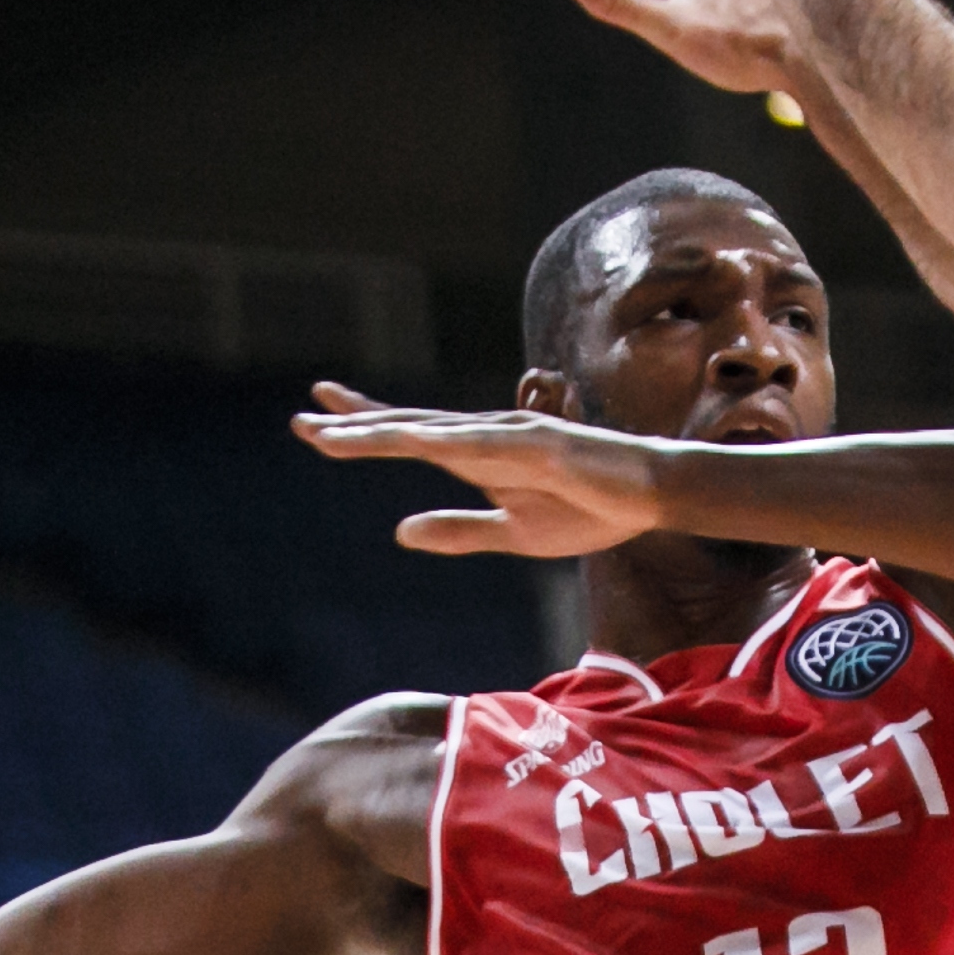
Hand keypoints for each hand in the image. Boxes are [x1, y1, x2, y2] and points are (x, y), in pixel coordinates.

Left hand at [295, 386, 674, 559]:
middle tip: (302, 420)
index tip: (313, 421)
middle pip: (409, 427)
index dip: (362, 428)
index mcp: (477, 458)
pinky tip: (415, 440)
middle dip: (355, 424)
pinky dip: (450, 441)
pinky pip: (489, 444)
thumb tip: (400, 531)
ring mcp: (512, 437)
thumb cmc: (588, 509)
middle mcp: (486, 437)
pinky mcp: (543, 447)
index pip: (408, 436)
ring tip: (338, 433)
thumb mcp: (513, 535)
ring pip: (435, 432)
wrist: (650, 497)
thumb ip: (458, 532)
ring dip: (386, 431)